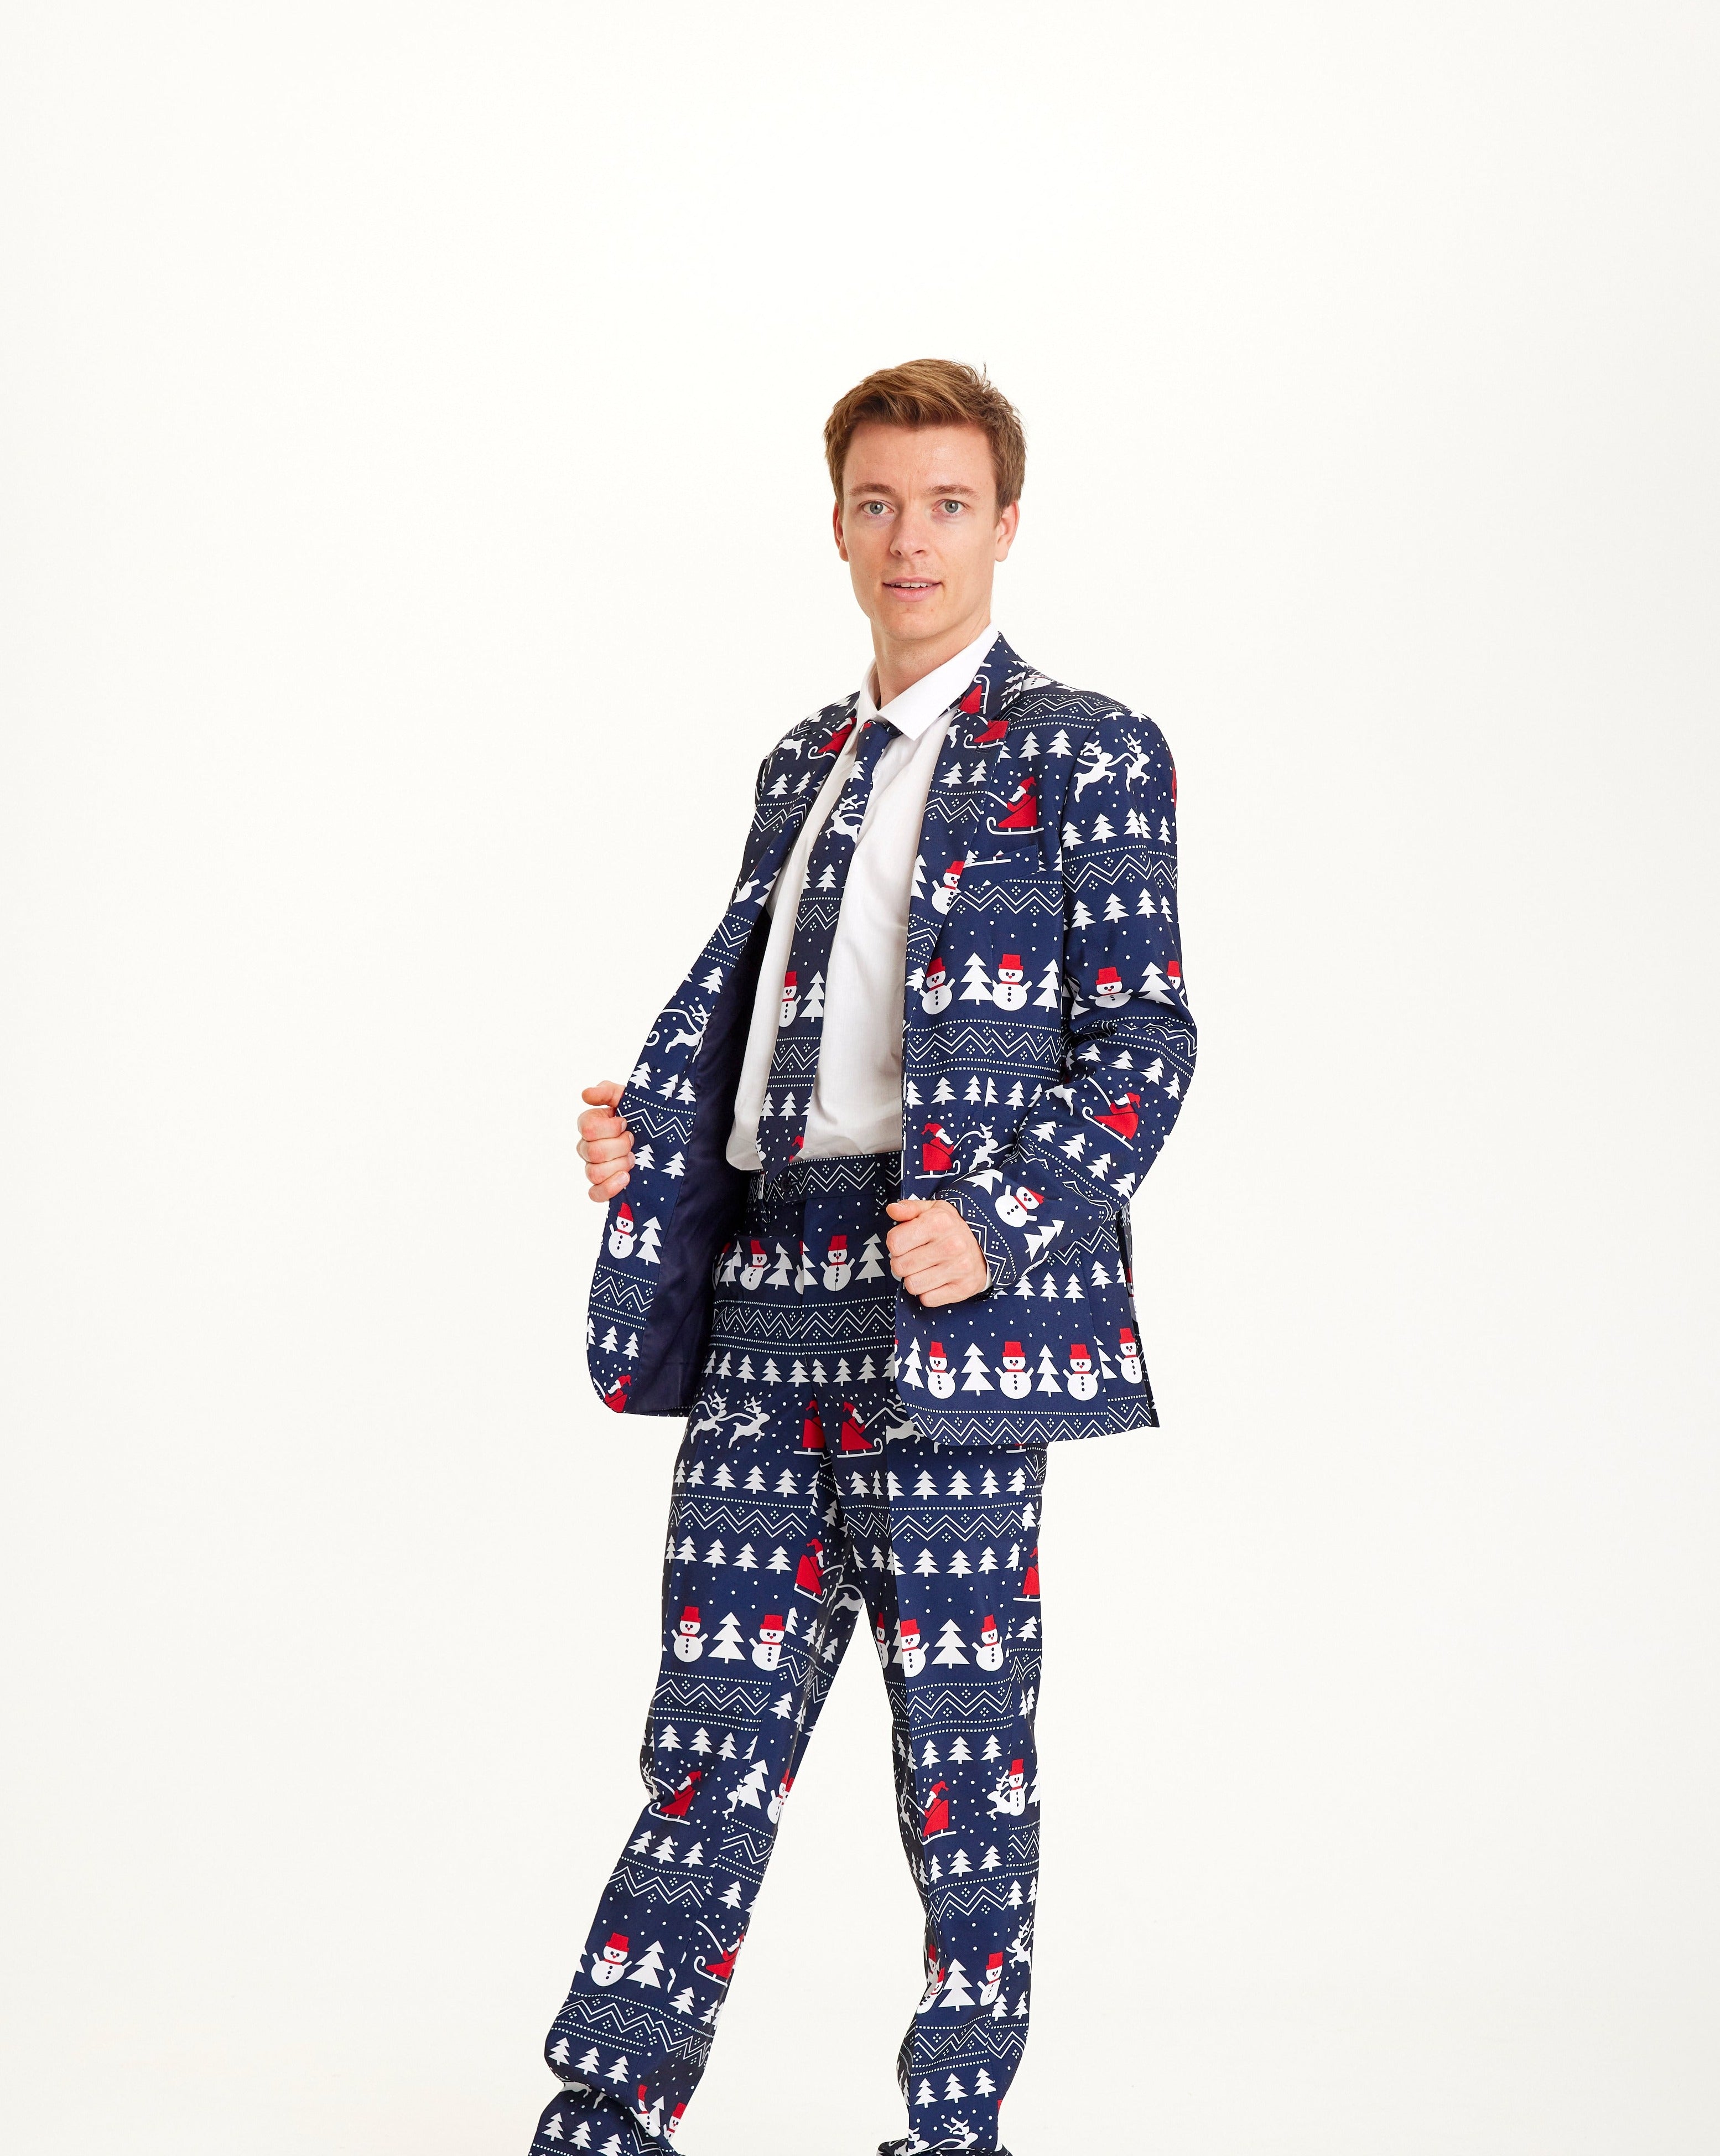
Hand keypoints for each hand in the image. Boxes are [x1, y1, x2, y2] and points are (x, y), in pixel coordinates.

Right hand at [577, 1080, 633, 1200]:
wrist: (660, 1137)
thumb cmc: (641, 1116)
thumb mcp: (628, 1098)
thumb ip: (607, 1091)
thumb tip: (586, 1094)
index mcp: (589, 1125)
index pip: (587, 1128)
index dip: (611, 1127)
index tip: (627, 1123)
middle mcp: (587, 1147)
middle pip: (594, 1152)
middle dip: (620, 1146)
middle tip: (633, 1141)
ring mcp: (593, 1167)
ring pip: (594, 1173)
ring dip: (619, 1165)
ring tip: (633, 1159)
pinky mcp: (602, 1186)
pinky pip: (594, 1193)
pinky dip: (610, 1188)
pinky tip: (626, 1178)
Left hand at [883, 1197, 989, 1305]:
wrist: (985, 1246)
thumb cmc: (950, 1228)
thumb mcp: (931, 1210)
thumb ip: (909, 1208)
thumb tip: (892, 1210)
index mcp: (939, 1222)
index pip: (894, 1243)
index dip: (895, 1244)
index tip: (905, 1242)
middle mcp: (951, 1245)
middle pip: (900, 1266)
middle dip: (902, 1263)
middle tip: (913, 1257)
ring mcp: (960, 1268)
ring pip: (912, 1285)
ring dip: (914, 1279)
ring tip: (925, 1269)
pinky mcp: (964, 1288)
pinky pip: (927, 1299)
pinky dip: (928, 1292)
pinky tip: (936, 1280)